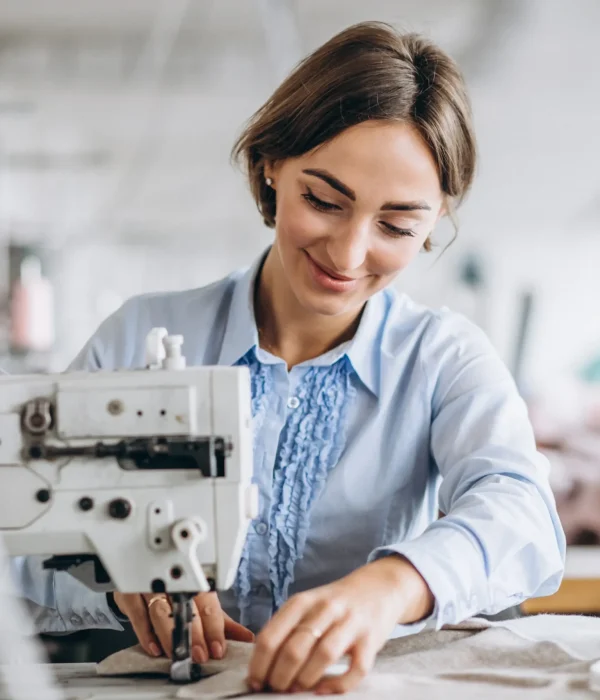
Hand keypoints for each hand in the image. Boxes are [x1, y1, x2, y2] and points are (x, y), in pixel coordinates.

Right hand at [113, 591, 254, 662]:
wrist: (141, 573)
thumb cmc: (176, 592)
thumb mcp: (201, 604)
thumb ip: (221, 621)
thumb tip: (246, 637)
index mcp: (195, 583)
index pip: (208, 604)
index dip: (213, 627)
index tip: (217, 648)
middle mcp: (174, 582)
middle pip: (185, 607)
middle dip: (193, 633)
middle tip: (199, 654)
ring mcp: (150, 586)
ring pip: (160, 610)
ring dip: (170, 634)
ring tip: (177, 654)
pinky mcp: (129, 593)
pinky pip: (137, 614)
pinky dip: (145, 633)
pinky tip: (154, 648)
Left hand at [247, 556, 433, 694]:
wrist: (378, 587)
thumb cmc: (334, 603)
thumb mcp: (307, 605)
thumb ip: (287, 628)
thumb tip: (262, 665)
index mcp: (302, 602)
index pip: (271, 636)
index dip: (259, 665)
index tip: (255, 682)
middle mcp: (325, 609)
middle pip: (294, 649)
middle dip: (279, 677)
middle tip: (276, 689)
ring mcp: (350, 623)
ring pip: (323, 656)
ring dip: (305, 680)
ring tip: (296, 691)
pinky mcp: (371, 639)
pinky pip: (356, 668)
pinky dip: (338, 684)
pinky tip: (324, 690)